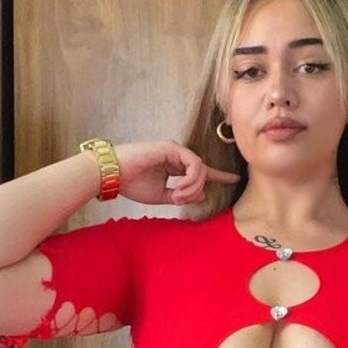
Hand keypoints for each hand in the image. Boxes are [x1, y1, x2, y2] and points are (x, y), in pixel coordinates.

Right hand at [112, 140, 240, 205]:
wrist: (112, 175)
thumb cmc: (131, 184)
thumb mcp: (161, 196)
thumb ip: (181, 196)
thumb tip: (201, 195)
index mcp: (174, 166)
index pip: (201, 171)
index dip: (219, 175)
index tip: (235, 179)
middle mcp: (177, 156)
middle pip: (203, 172)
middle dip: (197, 189)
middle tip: (181, 199)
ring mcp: (174, 150)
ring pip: (200, 168)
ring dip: (193, 187)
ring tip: (178, 195)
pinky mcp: (171, 148)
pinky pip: (194, 164)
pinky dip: (191, 179)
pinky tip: (180, 187)